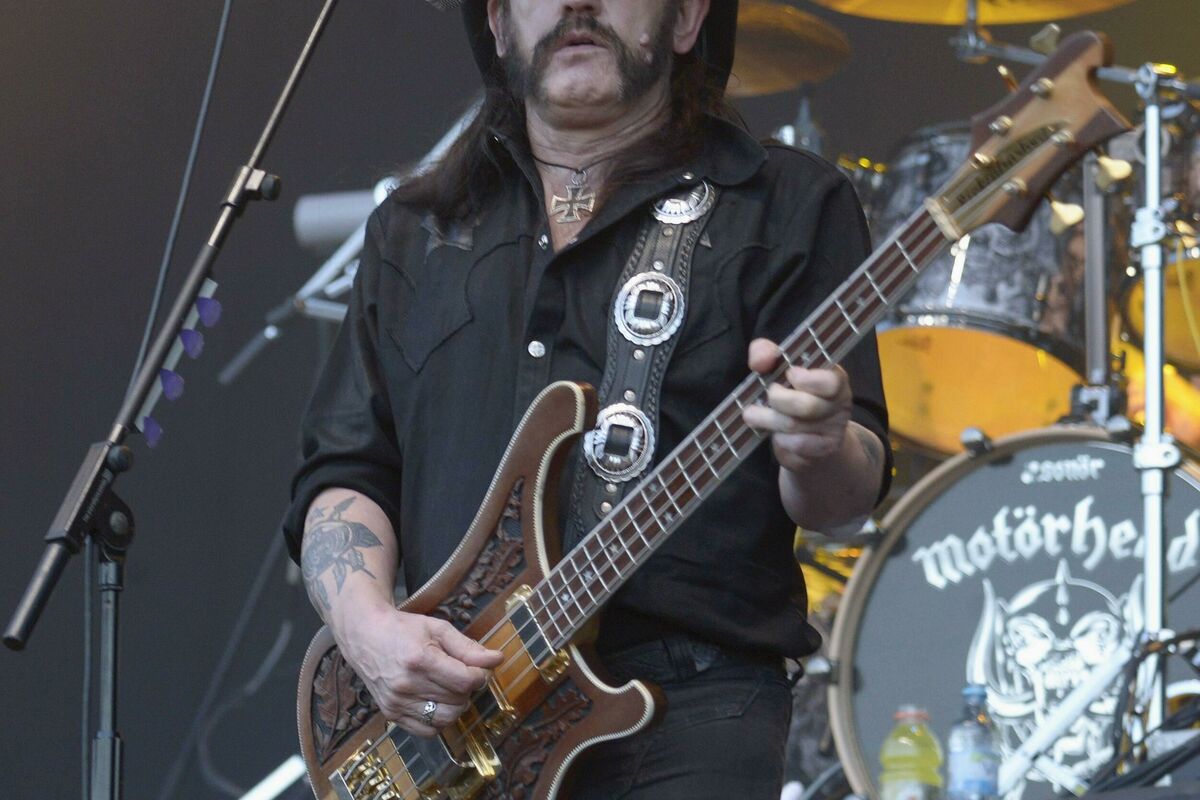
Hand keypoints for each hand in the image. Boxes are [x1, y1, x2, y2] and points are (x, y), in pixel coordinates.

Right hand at [335, 603, 503, 736]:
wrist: (365, 636)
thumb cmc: (404, 629)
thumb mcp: (438, 629)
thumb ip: (468, 647)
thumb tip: (497, 659)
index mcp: (420, 660)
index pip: (465, 681)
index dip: (480, 676)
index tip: (478, 669)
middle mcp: (407, 685)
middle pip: (458, 701)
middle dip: (467, 688)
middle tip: (462, 674)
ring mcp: (397, 703)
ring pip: (445, 719)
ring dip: (456, 705)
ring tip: (449, 688)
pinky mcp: (391, 714)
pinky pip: (427, 731)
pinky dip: (438, 720)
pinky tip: (436, 702)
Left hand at [742, 338, 852, 471]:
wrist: (809, 439)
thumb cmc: (791, 395)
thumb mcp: (778, 369)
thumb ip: (766, 354)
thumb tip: (759, 361)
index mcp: (834, 377)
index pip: (830, 381)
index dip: (807, 380)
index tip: (789, 375)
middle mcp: (840, 402)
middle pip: (807, 405)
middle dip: (777, 400)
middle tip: (767, 396)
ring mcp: (835, 428)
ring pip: (795, 425)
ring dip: (769, 420)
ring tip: (755, 415)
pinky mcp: (826, 449)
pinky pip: (797, 445)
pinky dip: (781, 440)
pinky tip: (777, 435)